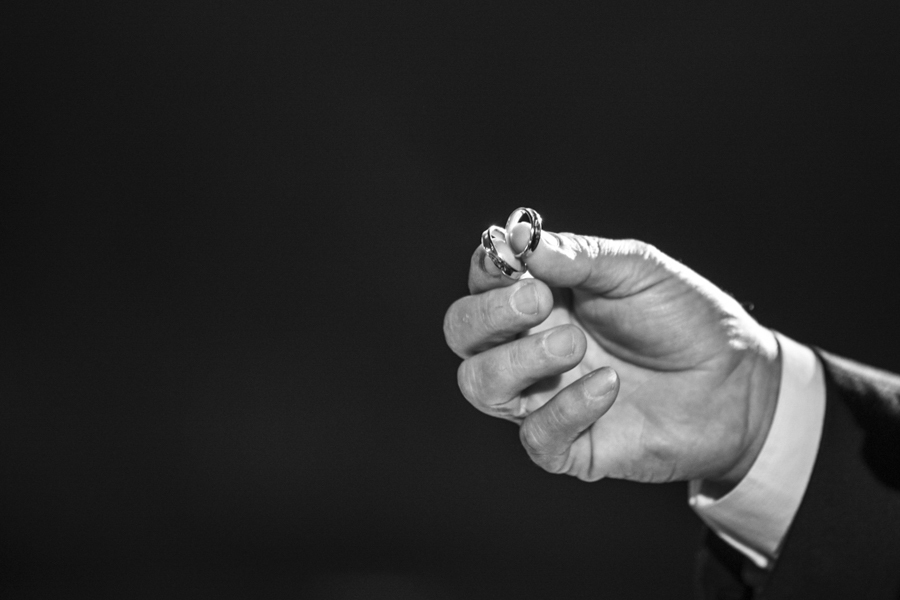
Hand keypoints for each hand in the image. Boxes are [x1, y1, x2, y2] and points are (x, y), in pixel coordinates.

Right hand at [443, 228, 780, 485]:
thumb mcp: (636, 270)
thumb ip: (579, 257)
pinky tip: (609, 385)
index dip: (487, 267)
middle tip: (537, 301)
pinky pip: (536, 436)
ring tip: (574, 346)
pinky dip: (566, 408)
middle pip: (461, 333)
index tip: (516, 258)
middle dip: (487, 315)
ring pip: (479, 385)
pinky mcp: (571, 445)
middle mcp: (528, 345)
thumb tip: (521, 238)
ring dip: (517, 361)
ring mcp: (543, 396)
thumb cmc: (681, 317)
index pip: (481, 280)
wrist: (738, 380)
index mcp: (539, 298)